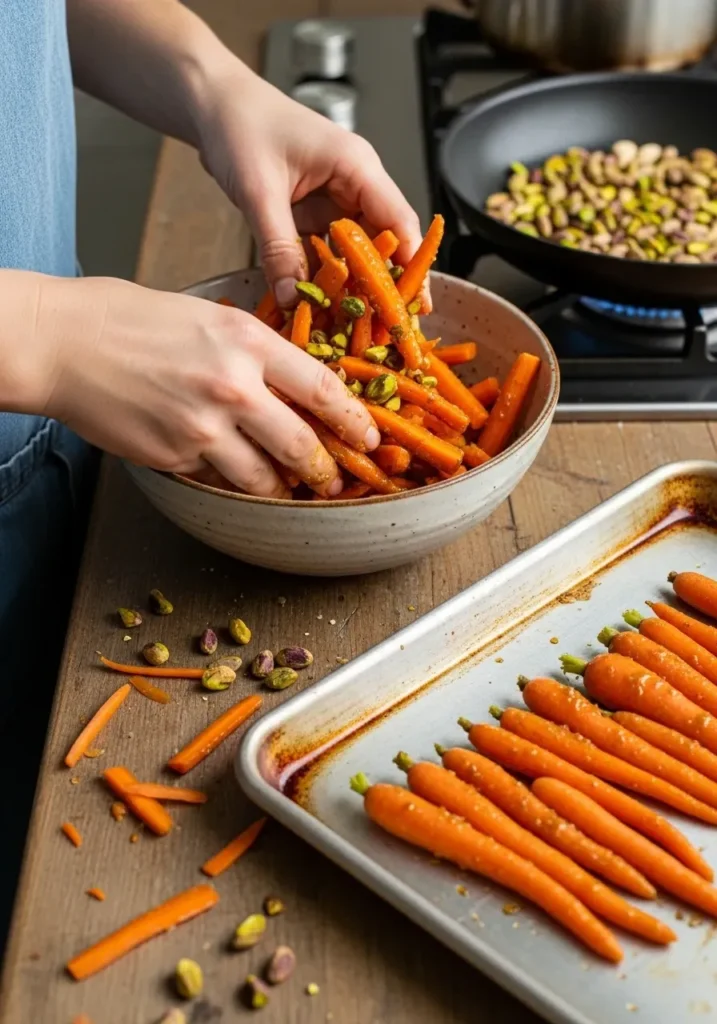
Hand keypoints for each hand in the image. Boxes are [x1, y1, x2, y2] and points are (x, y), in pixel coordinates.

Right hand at [39, 275, 379, 497]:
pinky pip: (220, 482)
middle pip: (302, 445)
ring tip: (290, 491)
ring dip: (282, 489)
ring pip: (264, 478)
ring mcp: (203, 428)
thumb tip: (296, 388)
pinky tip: (237, 480)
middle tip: (336, 480)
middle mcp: (233, 387)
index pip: (322, 389)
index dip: (355, 421)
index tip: (370, 438)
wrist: (66, 342)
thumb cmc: (132, 320)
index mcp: (248, 341)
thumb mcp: (210, 317)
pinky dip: (234, 484)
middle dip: (326, 471)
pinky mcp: (176, 457)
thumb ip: (257, 353)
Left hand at [197, 67, 423, 306]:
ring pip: (359, 250)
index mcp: (356, 166)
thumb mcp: (259, 191)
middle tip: (390, 329)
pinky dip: (329, 278)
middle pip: (386, 241)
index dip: (410, 265)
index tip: (414, 304)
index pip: (398, 221)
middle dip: (387, 285)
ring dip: (357, 286)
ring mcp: (335, 199)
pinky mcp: (315, 212)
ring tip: (361, 328)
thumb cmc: (239, 125)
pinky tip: (326, 307)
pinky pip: (331, 251)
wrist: (212, 104)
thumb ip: (278, 246)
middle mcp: (354, 183)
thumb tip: (292, 297)